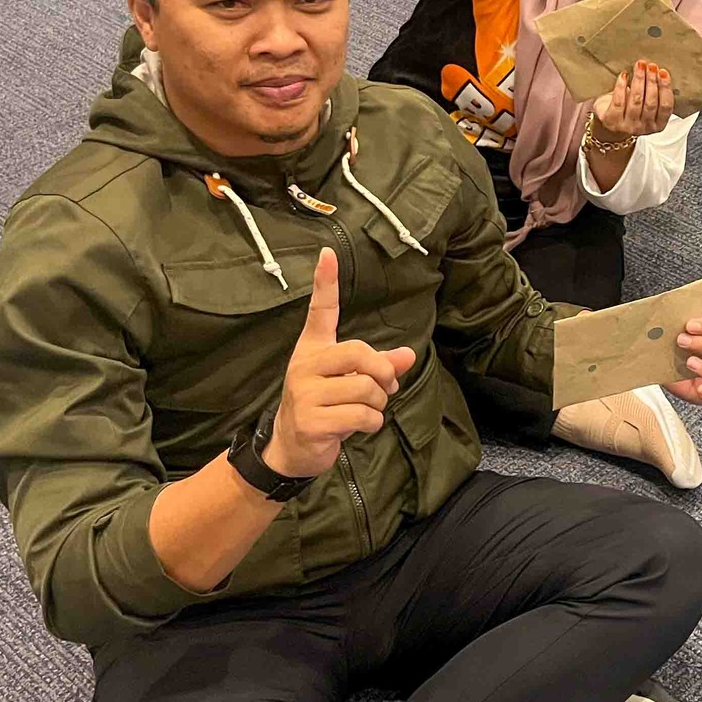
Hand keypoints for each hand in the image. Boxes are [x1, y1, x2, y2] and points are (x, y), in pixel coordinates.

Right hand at [264, 248, 418, 479]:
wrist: (292, 448)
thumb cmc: (325, 407)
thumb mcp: (350, 382)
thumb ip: (379, 367)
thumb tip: (409, 355)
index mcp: (313, 349)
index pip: (321, 311)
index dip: (326, 282)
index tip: (328, 253)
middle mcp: (305, 365)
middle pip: (359, 353)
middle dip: (383, 374)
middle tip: (386, 388)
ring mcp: (304, 393)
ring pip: (366, 388)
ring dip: (379, 404)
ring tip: (367, 411)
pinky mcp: (311, 421)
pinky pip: (362, 415)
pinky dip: (372, 422)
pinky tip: (359, 427)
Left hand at [590, 61, 672, 139]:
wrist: (610, 120)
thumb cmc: (631, 108)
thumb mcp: (647, 103)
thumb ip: (655, 92)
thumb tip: (657, 70)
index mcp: (658, 124)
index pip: (666, 106)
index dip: (665, 88)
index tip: (663, 72)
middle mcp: (644, 128)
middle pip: (651, 103)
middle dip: (652, 81)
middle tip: (651, 66)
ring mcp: (628, 126)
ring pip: (636, 100)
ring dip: (639, 80)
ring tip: (640, 66)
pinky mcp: (612, 121)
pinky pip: (619, 101)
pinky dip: (622, 86)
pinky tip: (624, 75)